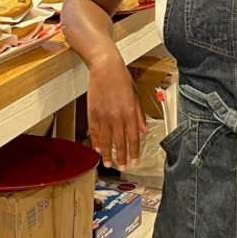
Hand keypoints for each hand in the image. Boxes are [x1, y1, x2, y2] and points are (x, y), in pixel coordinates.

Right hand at [87, 55, 147, 169]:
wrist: (106, 69)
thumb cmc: (123, 81)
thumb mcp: (136, 97)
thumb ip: (140, 115)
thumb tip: (144, 131)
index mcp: (129, 113)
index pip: (133, 138)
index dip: (134, 151)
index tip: (135, 161)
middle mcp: (116, 117)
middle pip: (119, 142)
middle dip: (121, 156)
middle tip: (122, 167)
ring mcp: (103, 116)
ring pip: (105, 140)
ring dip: (108, 153)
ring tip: (109, 163)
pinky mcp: (92, 114)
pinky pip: (94, 132)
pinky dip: (96, 142)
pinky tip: (98, 150)